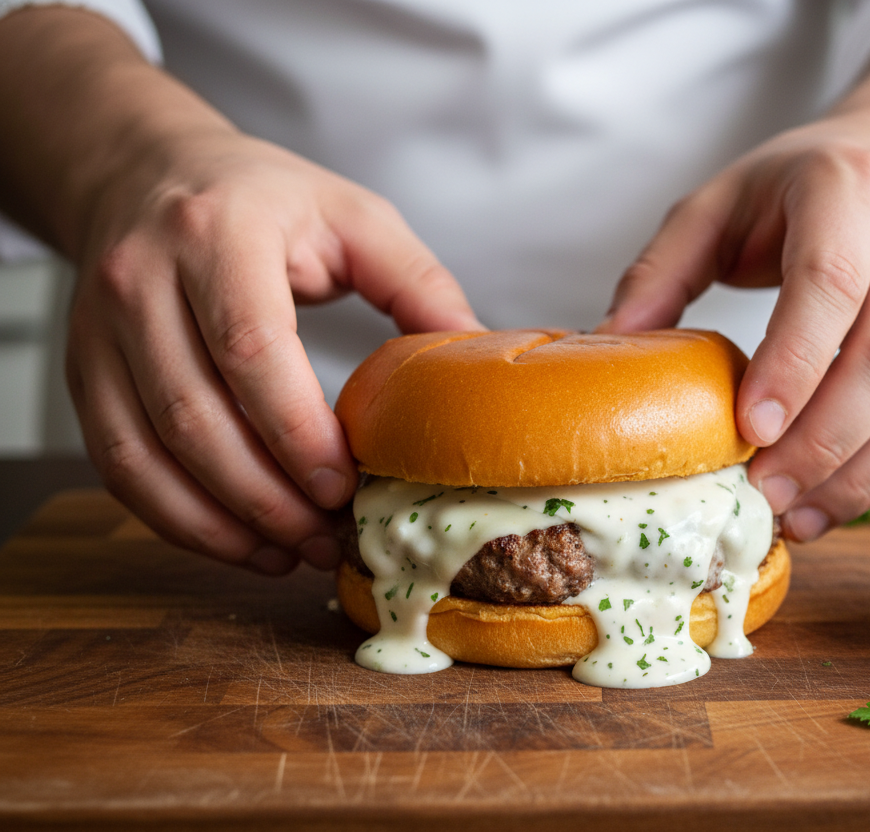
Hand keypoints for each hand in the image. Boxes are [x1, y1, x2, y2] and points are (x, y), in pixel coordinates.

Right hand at [68, 130, 481, 573]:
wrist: (145, 172)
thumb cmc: (262, 199)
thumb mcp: (353, 215)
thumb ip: (418, 282)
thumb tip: (472, 361)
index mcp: (218, 234)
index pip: (249, 347)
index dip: (294, 430)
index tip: (342, 486)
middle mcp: (140, 280)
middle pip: (192, 413)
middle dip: (263, 495)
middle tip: (327, 537)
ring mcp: (99, 330)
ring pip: (145, 452)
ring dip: (219, 520)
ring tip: (290, 553)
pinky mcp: (81, 371)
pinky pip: (117, 463)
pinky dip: (174, 517)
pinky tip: (235, 540)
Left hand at [598, 23, 869, 539]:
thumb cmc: (795, 190)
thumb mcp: (715, 205)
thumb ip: (661, 271)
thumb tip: (608, 346)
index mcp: (848, 188)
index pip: (830, 284)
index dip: (792, 364)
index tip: (747, 431)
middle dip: (823, 440)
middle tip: (764, 492)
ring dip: (862, 472)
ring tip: (797, 513)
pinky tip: (835, 502)